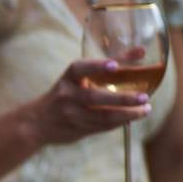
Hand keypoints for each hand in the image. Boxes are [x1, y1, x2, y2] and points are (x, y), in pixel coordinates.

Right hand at [27, 59, 151, 145]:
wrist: (37, 123)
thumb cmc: (65, 94)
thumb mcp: (77, 78)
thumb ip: (107, 66)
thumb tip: (140, 52)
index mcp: (67, 79)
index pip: (80, 68)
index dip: (97, 66)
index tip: (114, 65)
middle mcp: (67, 96)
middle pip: (95, 97)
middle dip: (122, 98)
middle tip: (144, 97)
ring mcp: (71, 114)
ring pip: (102, 115)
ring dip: (127, 114)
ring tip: (145, 109)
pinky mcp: (77, 129)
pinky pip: (102, 126)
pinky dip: (119, 122)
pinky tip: (132, 117)